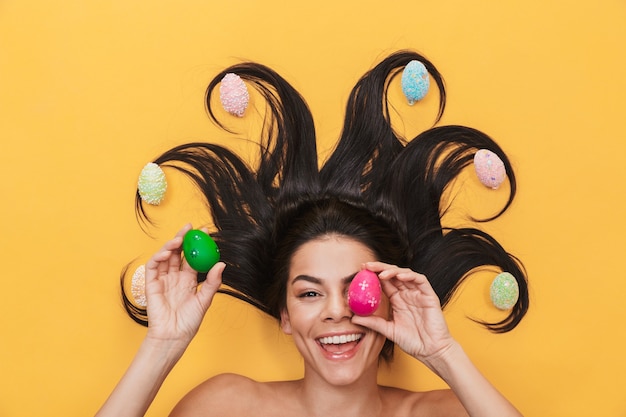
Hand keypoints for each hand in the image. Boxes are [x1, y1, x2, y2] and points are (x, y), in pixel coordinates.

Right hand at [144, 224, 223, 345]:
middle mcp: (175, 277)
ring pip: (165, 257)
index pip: (192, 257)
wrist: (173, 336)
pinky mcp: (151, 285)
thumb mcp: (205, 300)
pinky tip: (166, 252)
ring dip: (171, 245)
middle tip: (191, 228)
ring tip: (179, 238)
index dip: (197, 244)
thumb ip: (212, 282)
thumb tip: (221, 264)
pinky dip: (158, 257)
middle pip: (178, 253)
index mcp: (188, 280)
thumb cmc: (189, 322)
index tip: (206, 232)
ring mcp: (163, 280)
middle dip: (183, 238)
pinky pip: (153, 267)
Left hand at [351, 262, 454, 362]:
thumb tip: (353, 318)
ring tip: (380, 273)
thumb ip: (373, 322)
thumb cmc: (412, 342)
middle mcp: (407, 294)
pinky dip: (409, 276)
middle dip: (379, 268)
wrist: (431, 351)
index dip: (373, 275)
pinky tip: (399, 276)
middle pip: (392, 274)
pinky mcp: (429, 295)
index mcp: (397, 300)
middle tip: (366, 266)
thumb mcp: (388, 330)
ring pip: (405, 274)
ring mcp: (418, 294)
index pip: (384, 282)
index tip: (360, 271)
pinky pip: (420, 280)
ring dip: (392, 270)